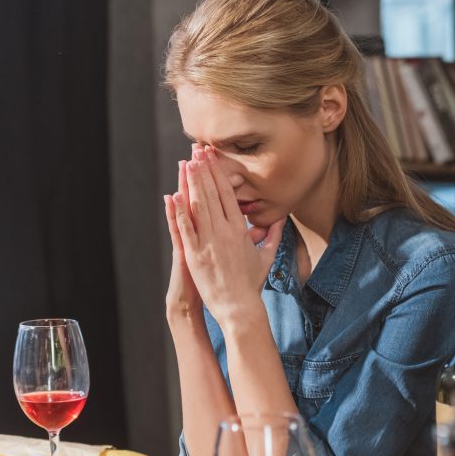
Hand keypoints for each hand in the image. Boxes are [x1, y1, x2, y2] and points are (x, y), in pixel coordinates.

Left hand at [171, 146, 283, 323]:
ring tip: (186, 163)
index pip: (227, 194)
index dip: (218, 173)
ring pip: (199, 206)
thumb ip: (274, 234)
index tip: (212, 157)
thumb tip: (281, 218)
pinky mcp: (196, 255)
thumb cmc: (252, 283)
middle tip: (197, 149)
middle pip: (212, 193)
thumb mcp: (266, 256)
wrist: (239, 306)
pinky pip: (186, 229)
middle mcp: (225, 231)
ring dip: (192, 183)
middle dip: (204, 169)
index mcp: (240, 229)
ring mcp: (209, 242)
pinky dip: (179, 212)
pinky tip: (173, 195)